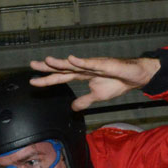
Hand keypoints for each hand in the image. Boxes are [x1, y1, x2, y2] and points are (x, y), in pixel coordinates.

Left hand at [28, 54, 160, 110]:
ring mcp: (94, 64)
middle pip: (63, 67)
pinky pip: (92, 64)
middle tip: (32, 65)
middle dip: (48, 67)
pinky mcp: (105, 64)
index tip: (33, 81)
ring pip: (75, 64)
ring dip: (61, 63)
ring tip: (47, 61)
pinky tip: (71, 59)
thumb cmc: (117, 83)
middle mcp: (84, 67)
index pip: (61, 76)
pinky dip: (81, 62)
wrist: (135, 77)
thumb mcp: (97, 96)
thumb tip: (72, 108)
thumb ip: (84, 101)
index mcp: (82, 74)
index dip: (48, 79)